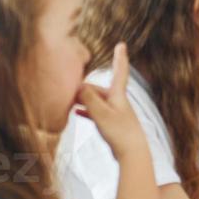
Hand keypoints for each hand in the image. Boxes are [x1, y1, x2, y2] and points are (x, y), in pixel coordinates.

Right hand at [76, 43, 146, 159]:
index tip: (122, 44)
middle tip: (66, 91)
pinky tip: (76, 113)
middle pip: (99, 89)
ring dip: (83, 100)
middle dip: (84, 88)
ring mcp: (115, 113)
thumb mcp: (101, 114)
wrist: (132, 154)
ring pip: (96, 101)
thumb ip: (89, 99)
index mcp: (118, 95)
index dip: (120, 57)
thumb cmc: (120, 133)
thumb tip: (79, 86)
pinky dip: (86, 110)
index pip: (119, 71)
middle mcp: (118, 102)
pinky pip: (96, 113)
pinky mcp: (111, 124)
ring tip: (67, 101)